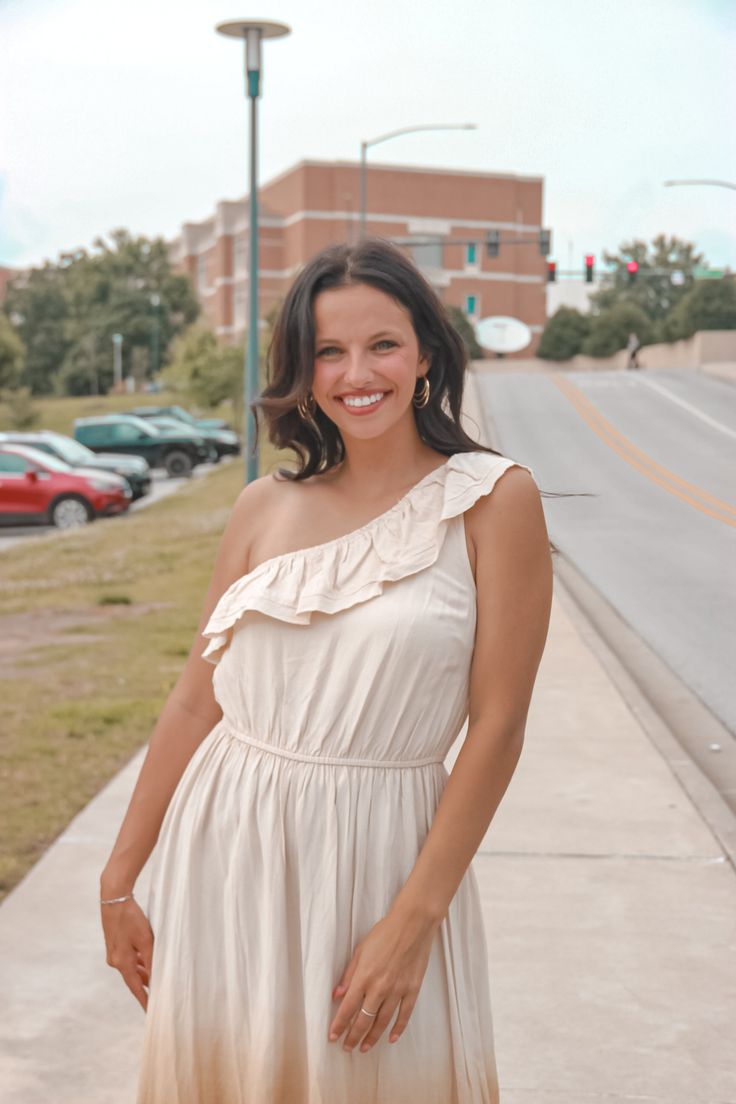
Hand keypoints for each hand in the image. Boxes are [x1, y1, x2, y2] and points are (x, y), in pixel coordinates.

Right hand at [99, 892, 153, 1011]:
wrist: (114, 899)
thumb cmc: (131, 918)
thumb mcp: (145, 940)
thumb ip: (150, 960)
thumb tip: (154, 977)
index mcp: (122, 963)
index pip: (135, 988)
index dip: (144, 1000)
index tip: (151, 1012)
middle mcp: (115, 961)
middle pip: (133, 978)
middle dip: (146, 986)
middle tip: (160, 994)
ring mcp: (114, 953)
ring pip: (132, 968)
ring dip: (144, 972)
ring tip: (157, 978)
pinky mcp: (115, 945)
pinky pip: (129, 959)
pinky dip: (139, 962)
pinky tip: (148, 960)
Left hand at [328, 906, 438, 1052]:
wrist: (412, 925)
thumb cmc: (384, 933)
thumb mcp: (360, 950)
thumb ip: (349, 974)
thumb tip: (337, 994)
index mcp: (364, 977)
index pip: (347, 1008)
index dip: (339, 1025)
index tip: (333, 1037)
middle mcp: (379, 988)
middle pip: (364, 1020)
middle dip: (354, 1036)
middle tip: (348, 1047)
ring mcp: (397, 990)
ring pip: (382, 1021)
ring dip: (372, 1037)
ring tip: (365, 1047)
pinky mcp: (412, 990)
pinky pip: (404, 1015)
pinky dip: (397, 1028)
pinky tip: (391, 1038)